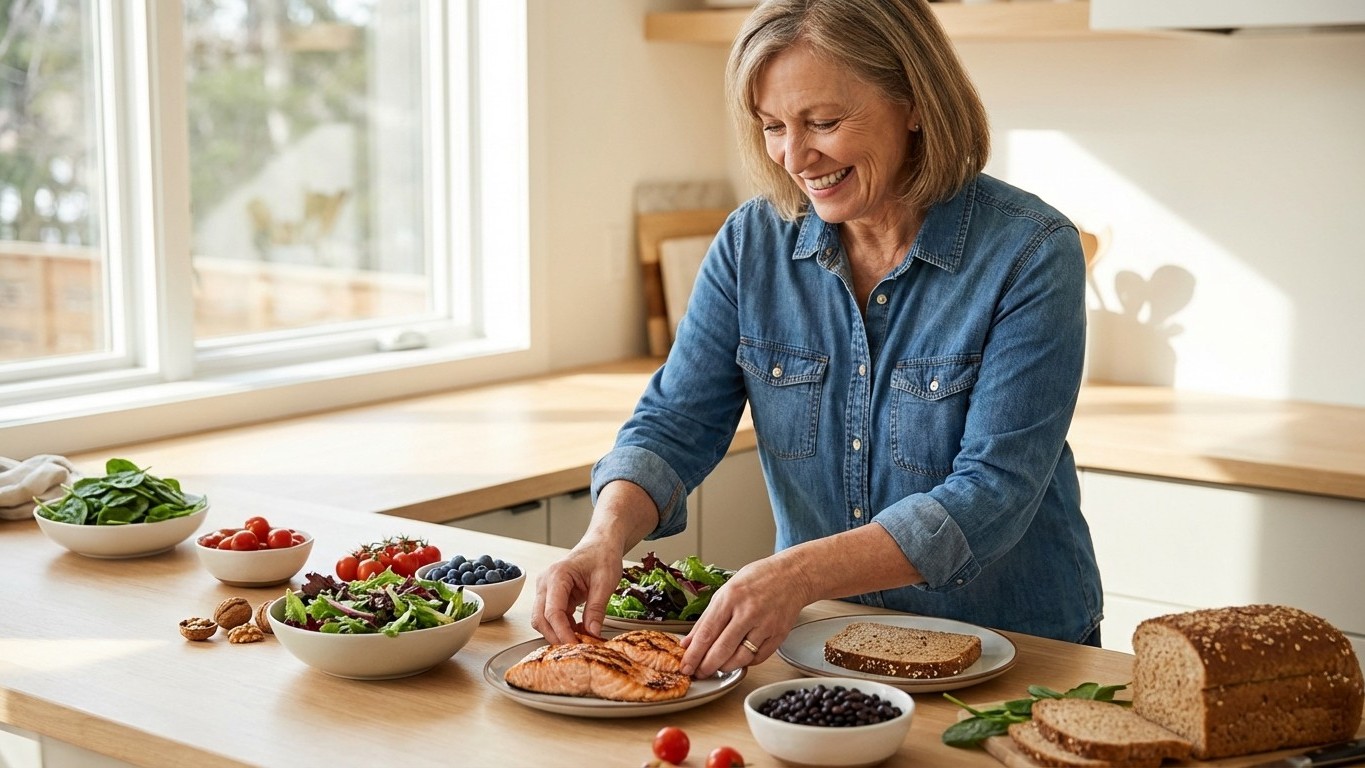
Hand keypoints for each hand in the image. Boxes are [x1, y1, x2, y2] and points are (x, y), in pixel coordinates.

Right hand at [530, 538, 620, 644]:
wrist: (601, 545)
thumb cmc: (602, 556)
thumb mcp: (606, 582)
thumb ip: (597, 608)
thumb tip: (593, 633)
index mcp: (557, 575)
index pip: (552, 612)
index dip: (563, 633)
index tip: (576, 647)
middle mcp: (545, 583)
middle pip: (540, 619)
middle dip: (556, 637)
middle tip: (577, 650)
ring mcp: (546, 590)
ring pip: (542, 620)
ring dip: (559, 633)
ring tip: (581, 639)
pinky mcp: (551, 596)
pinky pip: (551, 617)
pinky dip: (563, 627)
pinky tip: (579, 630)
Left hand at [679, 555, 808, 677]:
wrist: (792, 576)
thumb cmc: (758, 579)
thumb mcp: (726, 591)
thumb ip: (707, 618)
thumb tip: (690, 642)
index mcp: (730, 598)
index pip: (706, 633)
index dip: (693, 655)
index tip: (685, 666)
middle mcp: (748, 612)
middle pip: (722, 650)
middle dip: (706, 667)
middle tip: (698, 673)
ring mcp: (765, 625)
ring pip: (740, 658)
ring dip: (724, 667)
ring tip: (717, 666)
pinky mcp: (778, 635)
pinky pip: (758, 658)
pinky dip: (745, 663)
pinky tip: (737, 658)